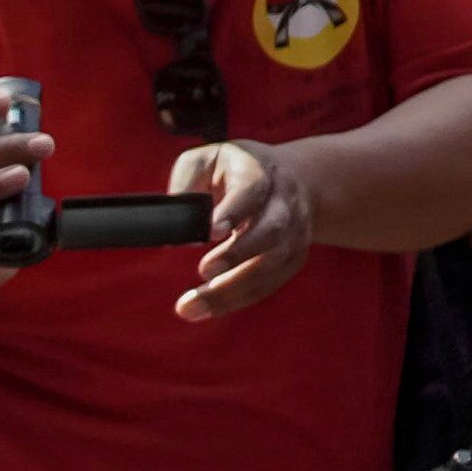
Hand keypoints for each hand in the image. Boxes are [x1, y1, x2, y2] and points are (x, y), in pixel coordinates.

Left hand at [169, 139, 310, 321]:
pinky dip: (239, 299)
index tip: (210, 232)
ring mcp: (295, 231)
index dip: (234, 211)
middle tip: (203, 271)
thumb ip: (185, 186)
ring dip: (232, 289)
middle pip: (271, 230)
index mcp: (260, 170)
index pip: (251, 189)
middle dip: (238, 254)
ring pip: (271, 264)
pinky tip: (208, 310)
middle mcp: (285, 201)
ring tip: (191, 307)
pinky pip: (269, 284)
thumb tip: (177, 233)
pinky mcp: (294, 257)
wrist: (292, 178)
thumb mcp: (204, 161)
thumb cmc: (232, 171)